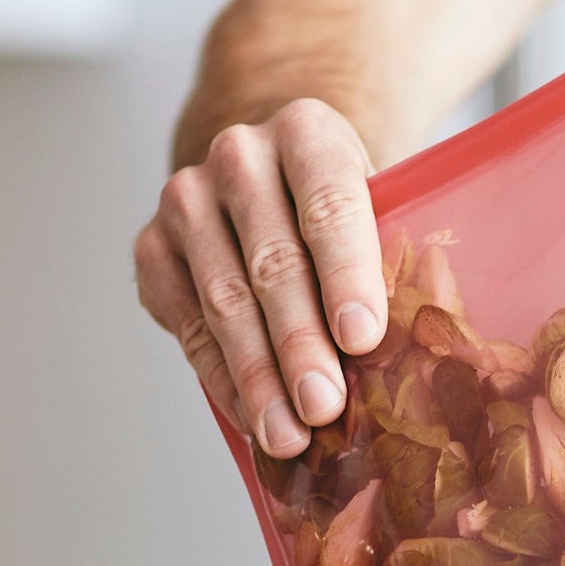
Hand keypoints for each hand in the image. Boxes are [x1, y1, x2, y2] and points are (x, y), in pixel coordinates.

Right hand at [135, 100, 386, 456]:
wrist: (268, 174)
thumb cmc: (340, 207)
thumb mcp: (378, 206)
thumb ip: (391, 260)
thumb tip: (413, 358)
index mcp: (307, 132)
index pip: (329, 205)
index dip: (346, 276)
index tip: (362, 340)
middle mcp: (238, 155)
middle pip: (272, 262)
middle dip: (299, 344)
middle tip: (324, 407)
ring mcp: (185, 198)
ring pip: (224, 300)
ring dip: (257, 375)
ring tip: (288, 434)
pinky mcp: (151, 245)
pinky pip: (186, 324)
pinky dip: (221, 377)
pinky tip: (252, 416)